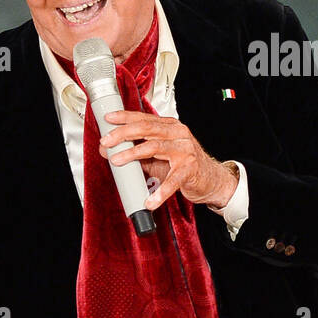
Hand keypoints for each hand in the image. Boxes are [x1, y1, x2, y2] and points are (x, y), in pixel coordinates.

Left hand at [99, 110, 237, 209]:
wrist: (211, 179)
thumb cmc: (182, 165)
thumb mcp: (155, 156)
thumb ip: (134, 152)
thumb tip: (108, 151)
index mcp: (169, 127)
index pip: (144, 118)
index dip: (124, 118)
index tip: (108, 119)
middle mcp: (177, 134)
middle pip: (146, 128)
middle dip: (122, 134)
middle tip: (106, 141)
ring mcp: (185, 149)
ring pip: (154, 147)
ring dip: (132, 154)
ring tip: (117, 161)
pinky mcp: (190, 168)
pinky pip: (172, 180)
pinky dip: (160, 191)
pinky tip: (149, 200)